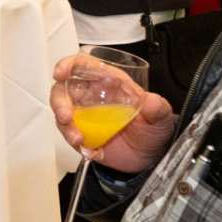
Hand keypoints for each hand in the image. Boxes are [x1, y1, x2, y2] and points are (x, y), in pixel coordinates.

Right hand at [48, 53, 175, 172]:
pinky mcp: (80, 133)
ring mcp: (83, 115)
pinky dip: (73, 141)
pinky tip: (89, 149)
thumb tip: (151, 101)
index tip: (60, 73)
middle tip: (66, 117)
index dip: (68, 65)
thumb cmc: (152, 129)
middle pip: (63, 90)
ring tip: (78, 138)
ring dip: (65, 125)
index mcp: (108, 82)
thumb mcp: (161, 116)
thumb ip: (157, 107)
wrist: (149, 156)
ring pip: (62, 112)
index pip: (83, 66)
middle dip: (60, 102)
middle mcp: (91, 95)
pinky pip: (68, 134)